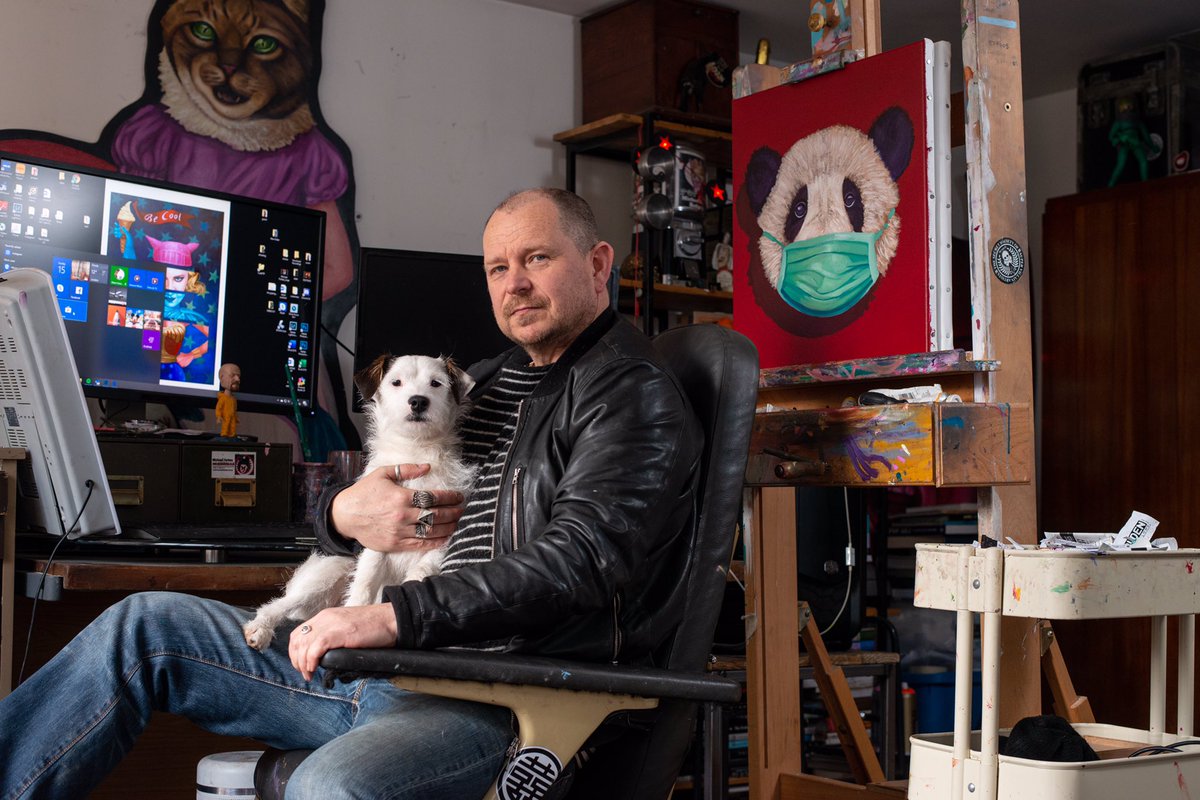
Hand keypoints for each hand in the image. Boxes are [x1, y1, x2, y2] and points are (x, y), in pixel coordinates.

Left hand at [288, 604, 397, 680]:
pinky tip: (315, 668)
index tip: (303, 665)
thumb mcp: (348, 628)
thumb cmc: (375, 628)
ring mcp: (331, 623)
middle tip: (305, 673)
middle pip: (297, 639)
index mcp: (326, 616)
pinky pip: (315, 647)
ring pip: (303, 644)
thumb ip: (334, 637)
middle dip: (296, 660)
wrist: (392, 619)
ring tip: (310, 675)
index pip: (299, 633)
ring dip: (302, 663)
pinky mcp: (339, 632)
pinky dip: (311, 660)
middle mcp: (325, 617)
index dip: (296, 652)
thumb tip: (324, 656)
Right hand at [329, 463, 464, 552]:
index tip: (459, 496)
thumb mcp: (383, 473)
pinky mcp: (395, 544)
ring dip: (448, 527)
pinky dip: (435, 542)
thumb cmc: (364, 492)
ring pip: (431, 531)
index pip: (433, 497)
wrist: (344, 515)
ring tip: (457, 522)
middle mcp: (402, 515)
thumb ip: (407, 469)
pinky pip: (420, 545)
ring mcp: (399, 532)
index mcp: (401, 497)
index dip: (450, 497)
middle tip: (463, 509)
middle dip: (453, 512)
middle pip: (436, 515)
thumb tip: (428, 467)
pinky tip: (446, 538)